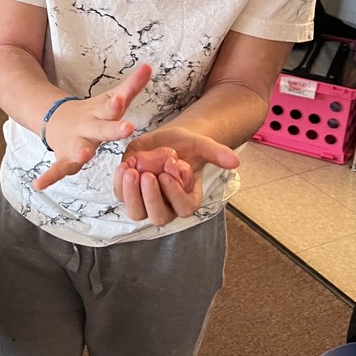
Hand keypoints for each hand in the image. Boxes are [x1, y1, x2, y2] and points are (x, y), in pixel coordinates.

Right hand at [33, 64, 151, 190]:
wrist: (55, 119)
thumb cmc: (92, 113)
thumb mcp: (110, 98)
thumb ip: (132, 85)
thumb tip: (149, 66)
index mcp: (101, 113)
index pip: (112, 107)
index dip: (117, 103)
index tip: (122, 98)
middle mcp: (88, 127)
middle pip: (102, 128)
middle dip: (114, 128)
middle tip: (128, 128)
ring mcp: (75, 142)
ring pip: (79, 149)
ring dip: (81, 152)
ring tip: (83, 155)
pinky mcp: (65, 158)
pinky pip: (58, 169)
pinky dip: (49, 177)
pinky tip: (39, 184)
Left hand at [114, 129, 238, 225]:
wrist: (167, 140)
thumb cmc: (187, 146)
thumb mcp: (201, 145)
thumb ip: (216, 153)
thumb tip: (235, 161)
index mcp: (188, 200)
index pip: (183, 208)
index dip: (174, 194)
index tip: (167, 174)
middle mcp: (167, 206)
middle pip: (158, 216)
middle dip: (150, 198)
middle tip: (146, 176)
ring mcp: (146, 202)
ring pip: (136, 211)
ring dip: (131, 194)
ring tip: (129, 170)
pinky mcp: (129, 192)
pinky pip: (121, 195)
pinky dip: (119, 183)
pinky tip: (122, 166)